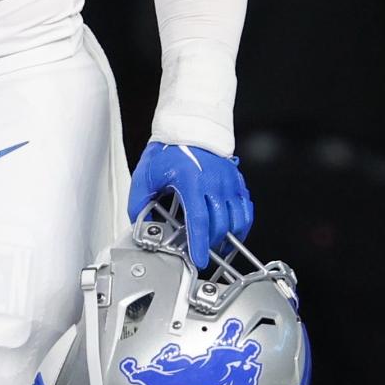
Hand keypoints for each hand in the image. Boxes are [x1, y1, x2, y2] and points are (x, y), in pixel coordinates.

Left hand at [128, 141, 252, 268]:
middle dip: (210, 243)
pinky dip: (241, 223)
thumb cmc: (169, 148)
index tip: (199, 260)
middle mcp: (214, 182)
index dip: (199, 244)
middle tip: (201, 252)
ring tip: (217, 246)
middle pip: (219, 224)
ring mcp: (228, 181)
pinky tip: (231, 230)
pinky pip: (245, 208)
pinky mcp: (236, 180)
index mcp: (191, 181)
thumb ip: (140, 202)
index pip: (198, 220)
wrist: (189, 125)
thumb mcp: (146, 174)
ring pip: (237, 219)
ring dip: (228, 236)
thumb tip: (139, 223)